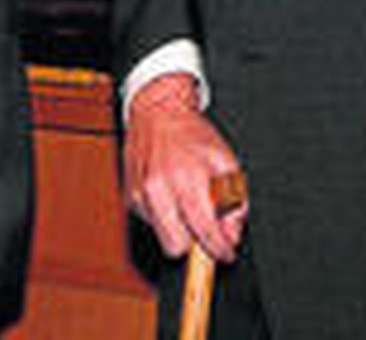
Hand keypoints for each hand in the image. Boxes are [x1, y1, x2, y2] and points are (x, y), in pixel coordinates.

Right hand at [124, 73, 246, 261]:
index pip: (205, 230)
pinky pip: (152, 224)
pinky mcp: (130, 198)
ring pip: (163, 239)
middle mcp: (160, 188)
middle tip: (208, 229)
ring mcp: (141, 195)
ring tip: (189, 207)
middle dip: (196, 243)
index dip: (219, 249)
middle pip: (177, 247)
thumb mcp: (226, 161)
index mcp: (188, 178)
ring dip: (180, 231)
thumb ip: (235, 200)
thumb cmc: (193, 134)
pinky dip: (165, 217)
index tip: (227, 254)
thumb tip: (231, 234)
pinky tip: (172, 196)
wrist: (159, 111)